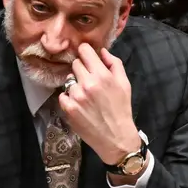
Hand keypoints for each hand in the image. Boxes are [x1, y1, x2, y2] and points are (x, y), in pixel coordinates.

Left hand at [59, 43, 140, 165]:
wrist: (116, 137)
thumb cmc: (121, 109)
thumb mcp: (124, 83)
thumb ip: (114, 63)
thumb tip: (102, 50)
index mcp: (102, 75)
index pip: (84, 51)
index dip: (85, 52)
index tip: (86, 57)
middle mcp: (87, 83)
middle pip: (75, 64)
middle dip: (82, 70)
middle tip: (89, 81)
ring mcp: (76, 96)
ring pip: (69, 80)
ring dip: (75, 85)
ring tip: (85, 96)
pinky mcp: (68, 108)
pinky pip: (62, 95)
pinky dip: (68, 98)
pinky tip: (79, 105)